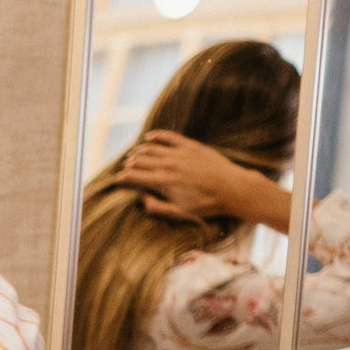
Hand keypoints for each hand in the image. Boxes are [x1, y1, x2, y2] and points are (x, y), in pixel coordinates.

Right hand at [122, 130, 290, 231]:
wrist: (232, 188)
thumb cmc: (206, 205)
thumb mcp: (180, 213)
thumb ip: (157, 208)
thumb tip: (142, 200)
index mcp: (164, 183)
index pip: (136, 177)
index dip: (123, 178)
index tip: (116, 180)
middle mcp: (169, 165)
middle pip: (141, 161)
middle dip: (129, 164)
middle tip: (125, 168)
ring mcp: (180, 153)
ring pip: (152, 148)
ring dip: (140, 151)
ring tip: (133, 156)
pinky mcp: (191, 146)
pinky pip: (169, 137)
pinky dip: (156, 135)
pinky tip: (148, 137)